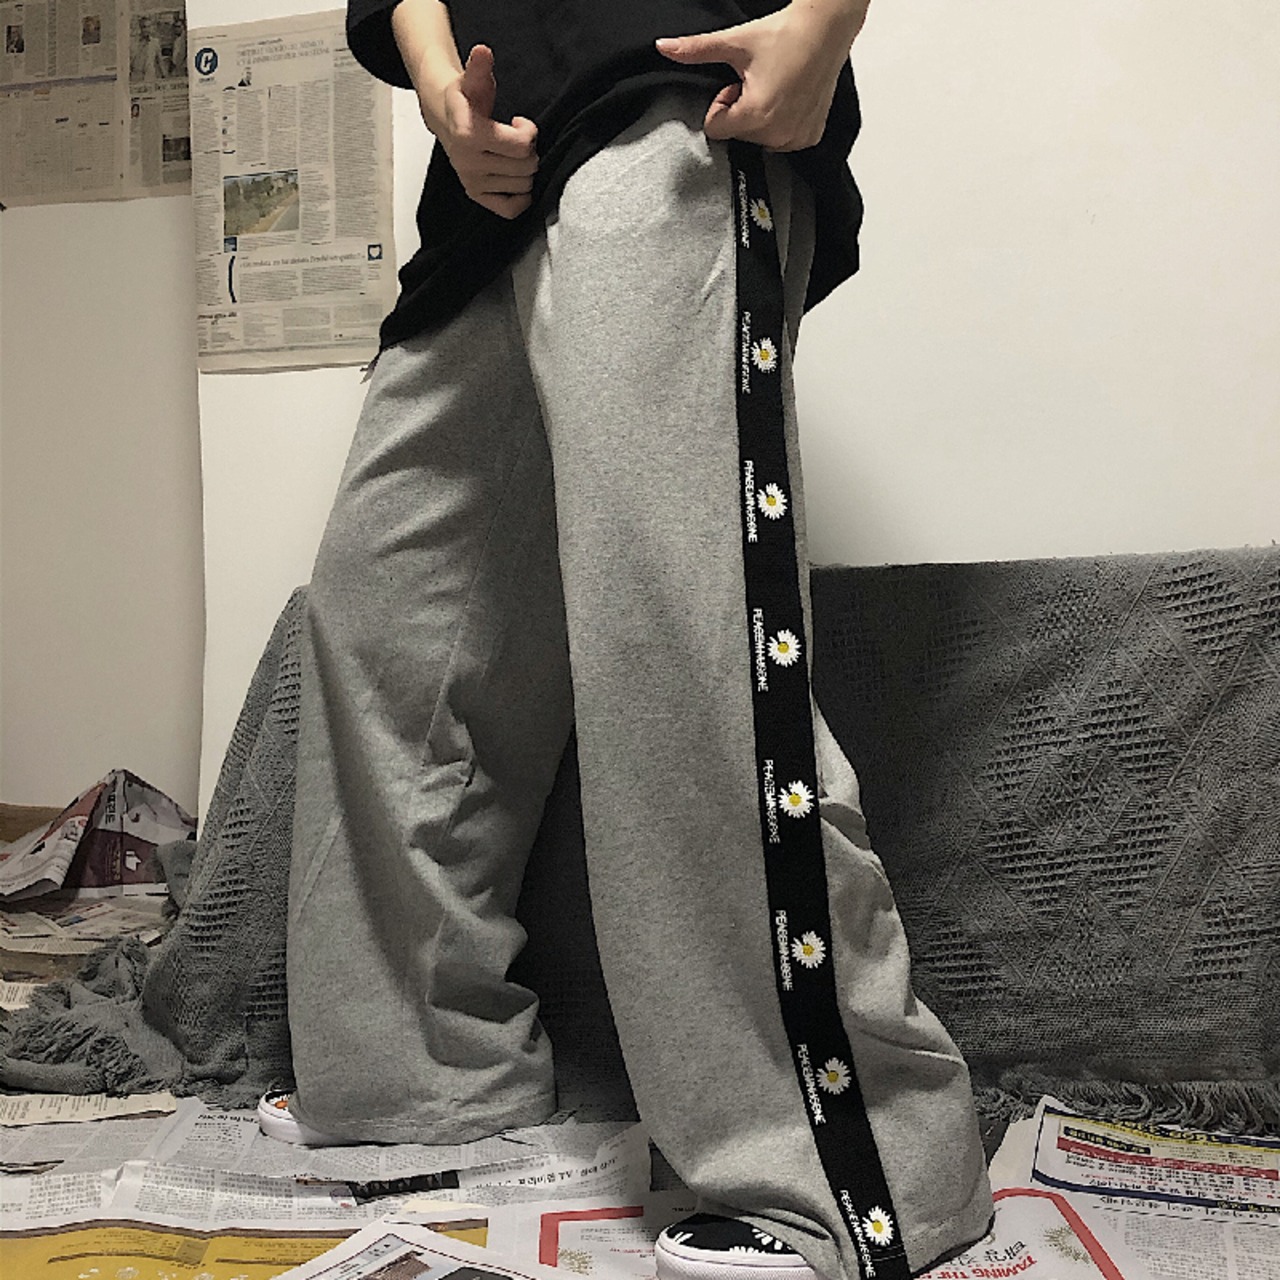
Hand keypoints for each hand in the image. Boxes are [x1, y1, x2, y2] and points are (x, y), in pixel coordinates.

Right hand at [423, 44, 537, 218]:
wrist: (445, 117)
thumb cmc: (466, 99)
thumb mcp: (473, 79)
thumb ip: (479, 67)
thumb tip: (482, 52)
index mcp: (468, 135)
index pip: (522, 146)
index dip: (529, 132)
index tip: (520, 123)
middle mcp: (469, 163)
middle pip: (527, 167)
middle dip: (529, 150)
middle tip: (517, 139)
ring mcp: (473, 182)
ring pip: (523, 186)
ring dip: (525, 169)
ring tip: (512, 154)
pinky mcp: (477, 196)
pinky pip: (511, 209)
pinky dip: (520, 196)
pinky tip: (515, 178)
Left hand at [656, 2, 866, 150]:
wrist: (826, 27)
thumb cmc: (785, 33)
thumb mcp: (734, 42)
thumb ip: (696, 50)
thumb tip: (662, 46)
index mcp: (756, 116)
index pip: (716, 129)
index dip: (721, 103)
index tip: (737, 82)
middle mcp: (778, 134)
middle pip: (737, 136)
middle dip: (741, 111)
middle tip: (758, 82)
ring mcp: (796, 138)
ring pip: (758, 140)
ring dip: (760, 117)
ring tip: (775, 87)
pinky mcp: (810, 136)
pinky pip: (781, 140)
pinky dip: (781, 123)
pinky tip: (789, 97)